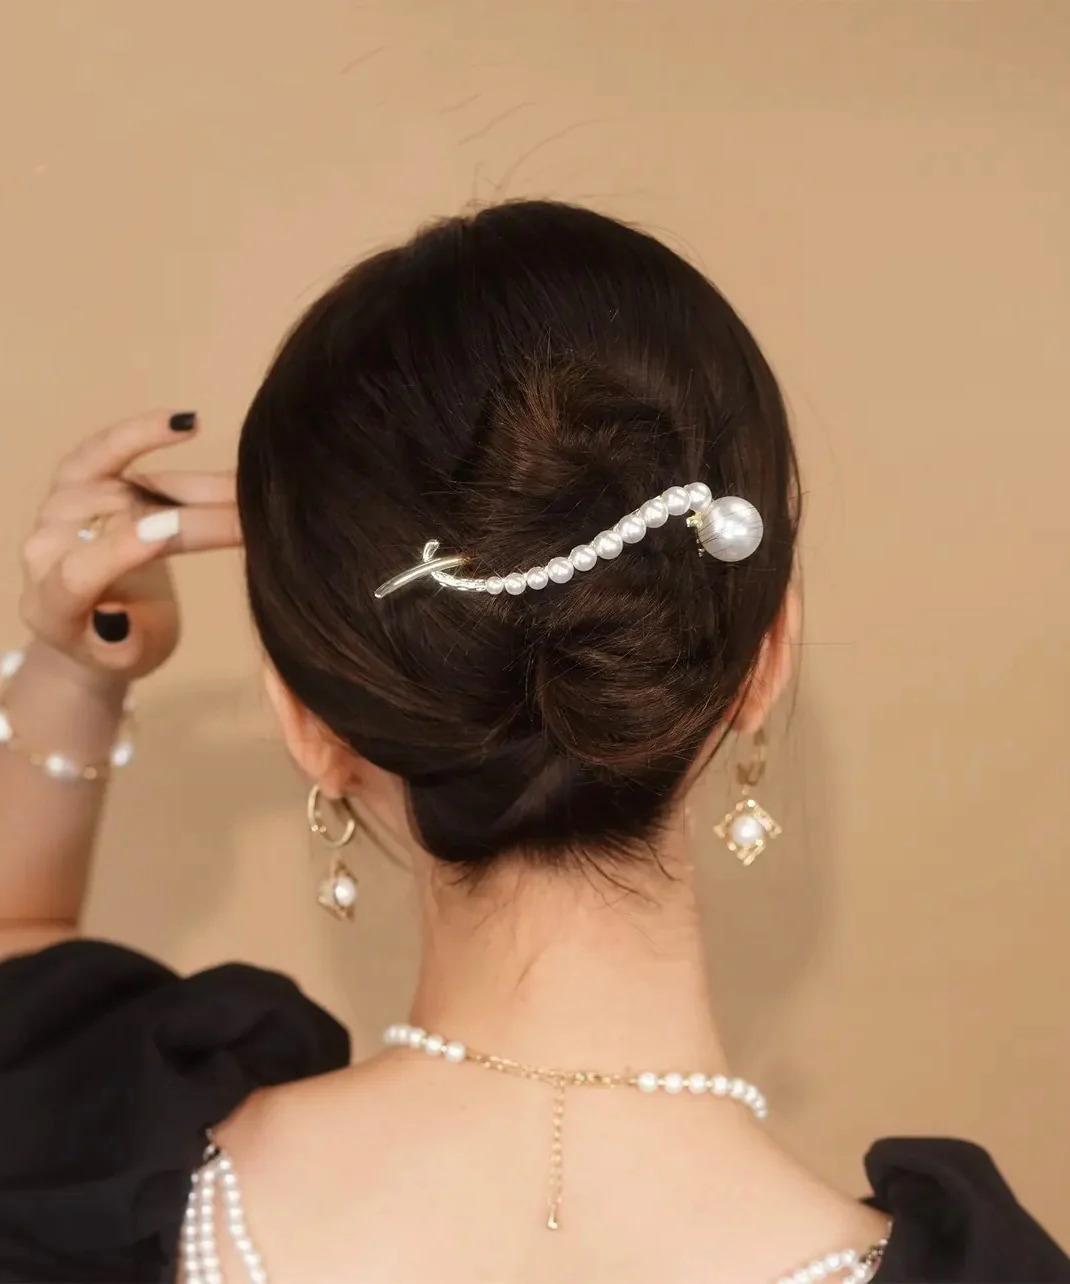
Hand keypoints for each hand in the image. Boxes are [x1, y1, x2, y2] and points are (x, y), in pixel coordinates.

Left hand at [17, 411, 240, 683]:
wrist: (96, 625)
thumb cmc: (122, 648)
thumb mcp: (131, 658)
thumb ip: (123, 642)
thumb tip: (121, 616)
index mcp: (51, 603)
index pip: (78, 570)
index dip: (122, 548)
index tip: (171, 529)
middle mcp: (44, 549)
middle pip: (111, 522)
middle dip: (184, 515)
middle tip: (247, 514)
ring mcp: (58, 512)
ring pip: (122, 486)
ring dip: (189, 487)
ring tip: (242, 489)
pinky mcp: (76, 484)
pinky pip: (103, 452)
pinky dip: (142, 434)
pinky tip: (187, 423)